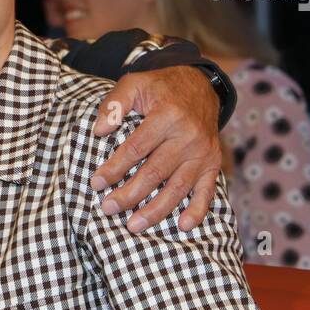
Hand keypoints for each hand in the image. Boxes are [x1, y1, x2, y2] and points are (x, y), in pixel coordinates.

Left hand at [90, 66, 220, 233]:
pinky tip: (184, 226)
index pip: (136, 148)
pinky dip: (197, 210)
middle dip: (129, 194)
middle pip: (154, 173)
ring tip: (133, 225)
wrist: (200, 86)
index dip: (115, 168)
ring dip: (155, 210)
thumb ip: (114, 103)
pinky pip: (206, 191)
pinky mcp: (212, 164)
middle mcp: (188, 137)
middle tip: (108, 208)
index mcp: (167, 116)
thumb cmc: (161, 88)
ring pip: (177, 188)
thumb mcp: (134, 83)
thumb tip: (99, 130)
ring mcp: (202, 153)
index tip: (96, 183)